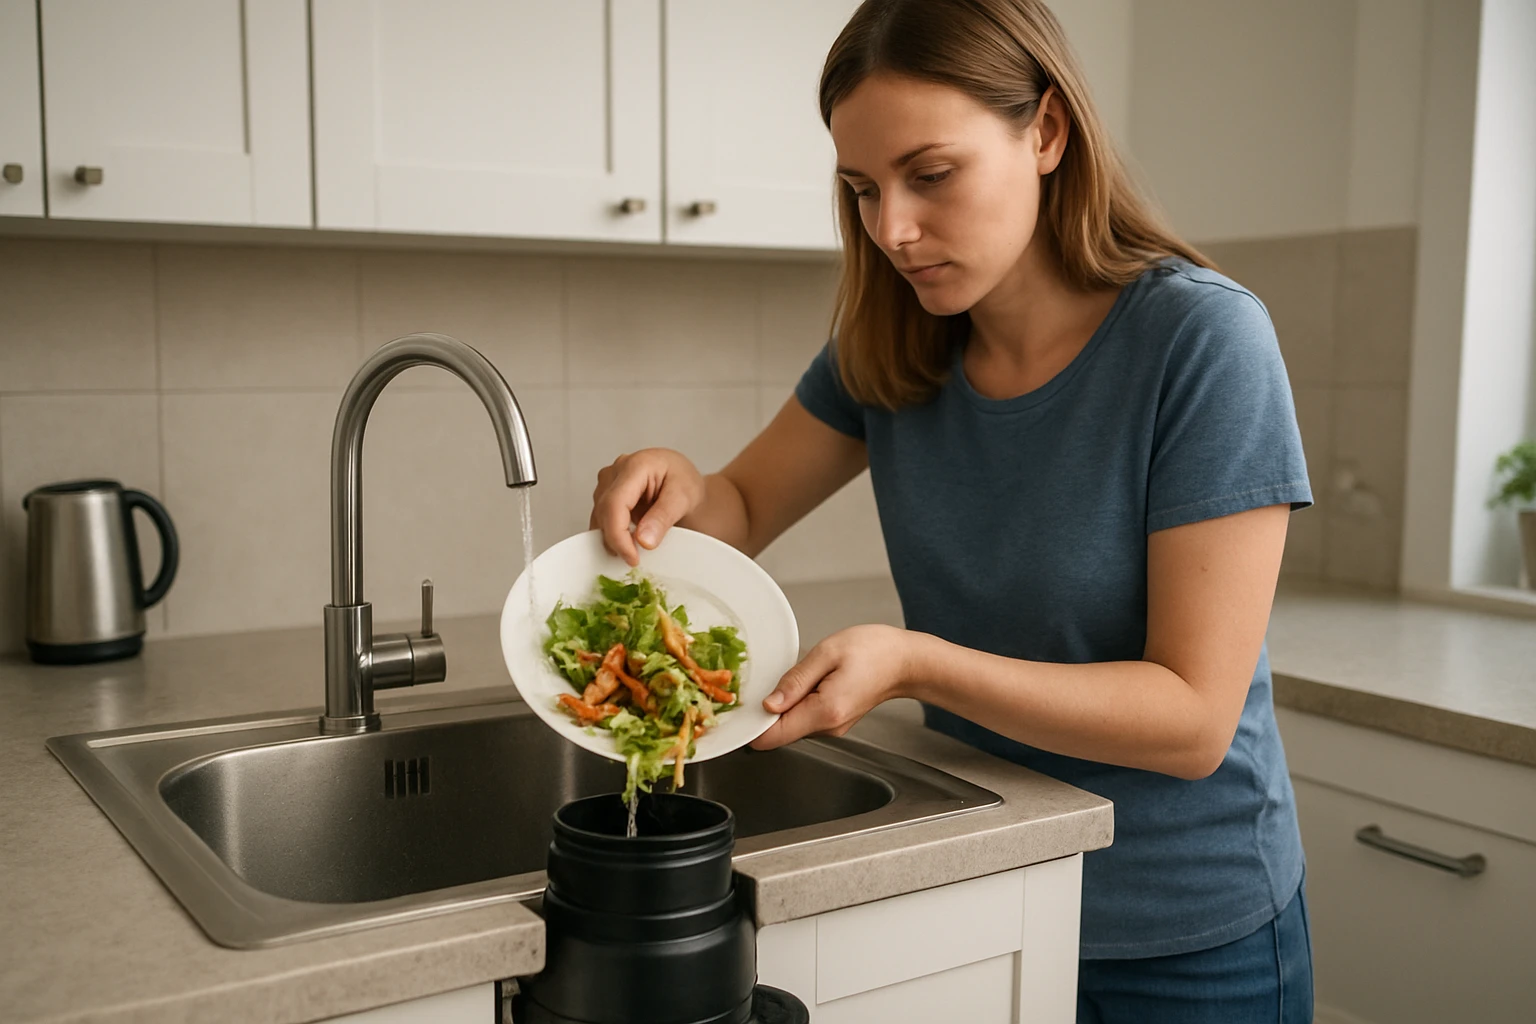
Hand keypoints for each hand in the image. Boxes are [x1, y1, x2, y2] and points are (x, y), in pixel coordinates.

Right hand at [589, 448, 706, 565]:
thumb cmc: (685, 482)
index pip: (615, 503)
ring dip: (614, 539)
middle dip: (617, 541)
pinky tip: (629, 543)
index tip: (632, 558)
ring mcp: (607, 482)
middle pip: (604, 512)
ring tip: (636, 550)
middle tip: (636, 560)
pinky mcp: (604, 495)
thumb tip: (643, 540)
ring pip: (599, 518)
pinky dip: (613, 535)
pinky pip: (601, 520)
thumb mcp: (684, 498)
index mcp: (636, 466)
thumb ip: (663, 517)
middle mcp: (616, 471)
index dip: (618, 535)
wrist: (683, 481)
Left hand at [750, 625, 912, 749]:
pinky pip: (803, 717)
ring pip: (790, 724)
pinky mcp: (833, 721)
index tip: (740, 705)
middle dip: (765, 710)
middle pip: (778, 731)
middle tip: (764, 680)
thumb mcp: (828, 653)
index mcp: (824, 712)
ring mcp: (831, 727)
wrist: (905, 661)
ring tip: (796, 675)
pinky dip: (797, 702)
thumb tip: (769, 704)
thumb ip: (795, 680)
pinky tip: (808, 680)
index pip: (772, 736)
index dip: (750, 724)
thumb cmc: (874, 651)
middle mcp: (827, 727)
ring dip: (783, 704)